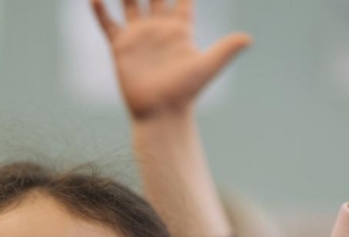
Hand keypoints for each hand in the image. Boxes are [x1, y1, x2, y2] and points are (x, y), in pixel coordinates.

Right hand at [92, 0, 250, 120]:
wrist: (160, 114)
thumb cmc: (185, 92)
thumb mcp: (207, 67)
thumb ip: (226, 49)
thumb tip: (248, 39)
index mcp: (179, 28)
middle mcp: (158, 28)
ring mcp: (138, 36)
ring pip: (129, 3)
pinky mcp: (121, 47)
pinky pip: (108, 24)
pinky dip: (100, 10)